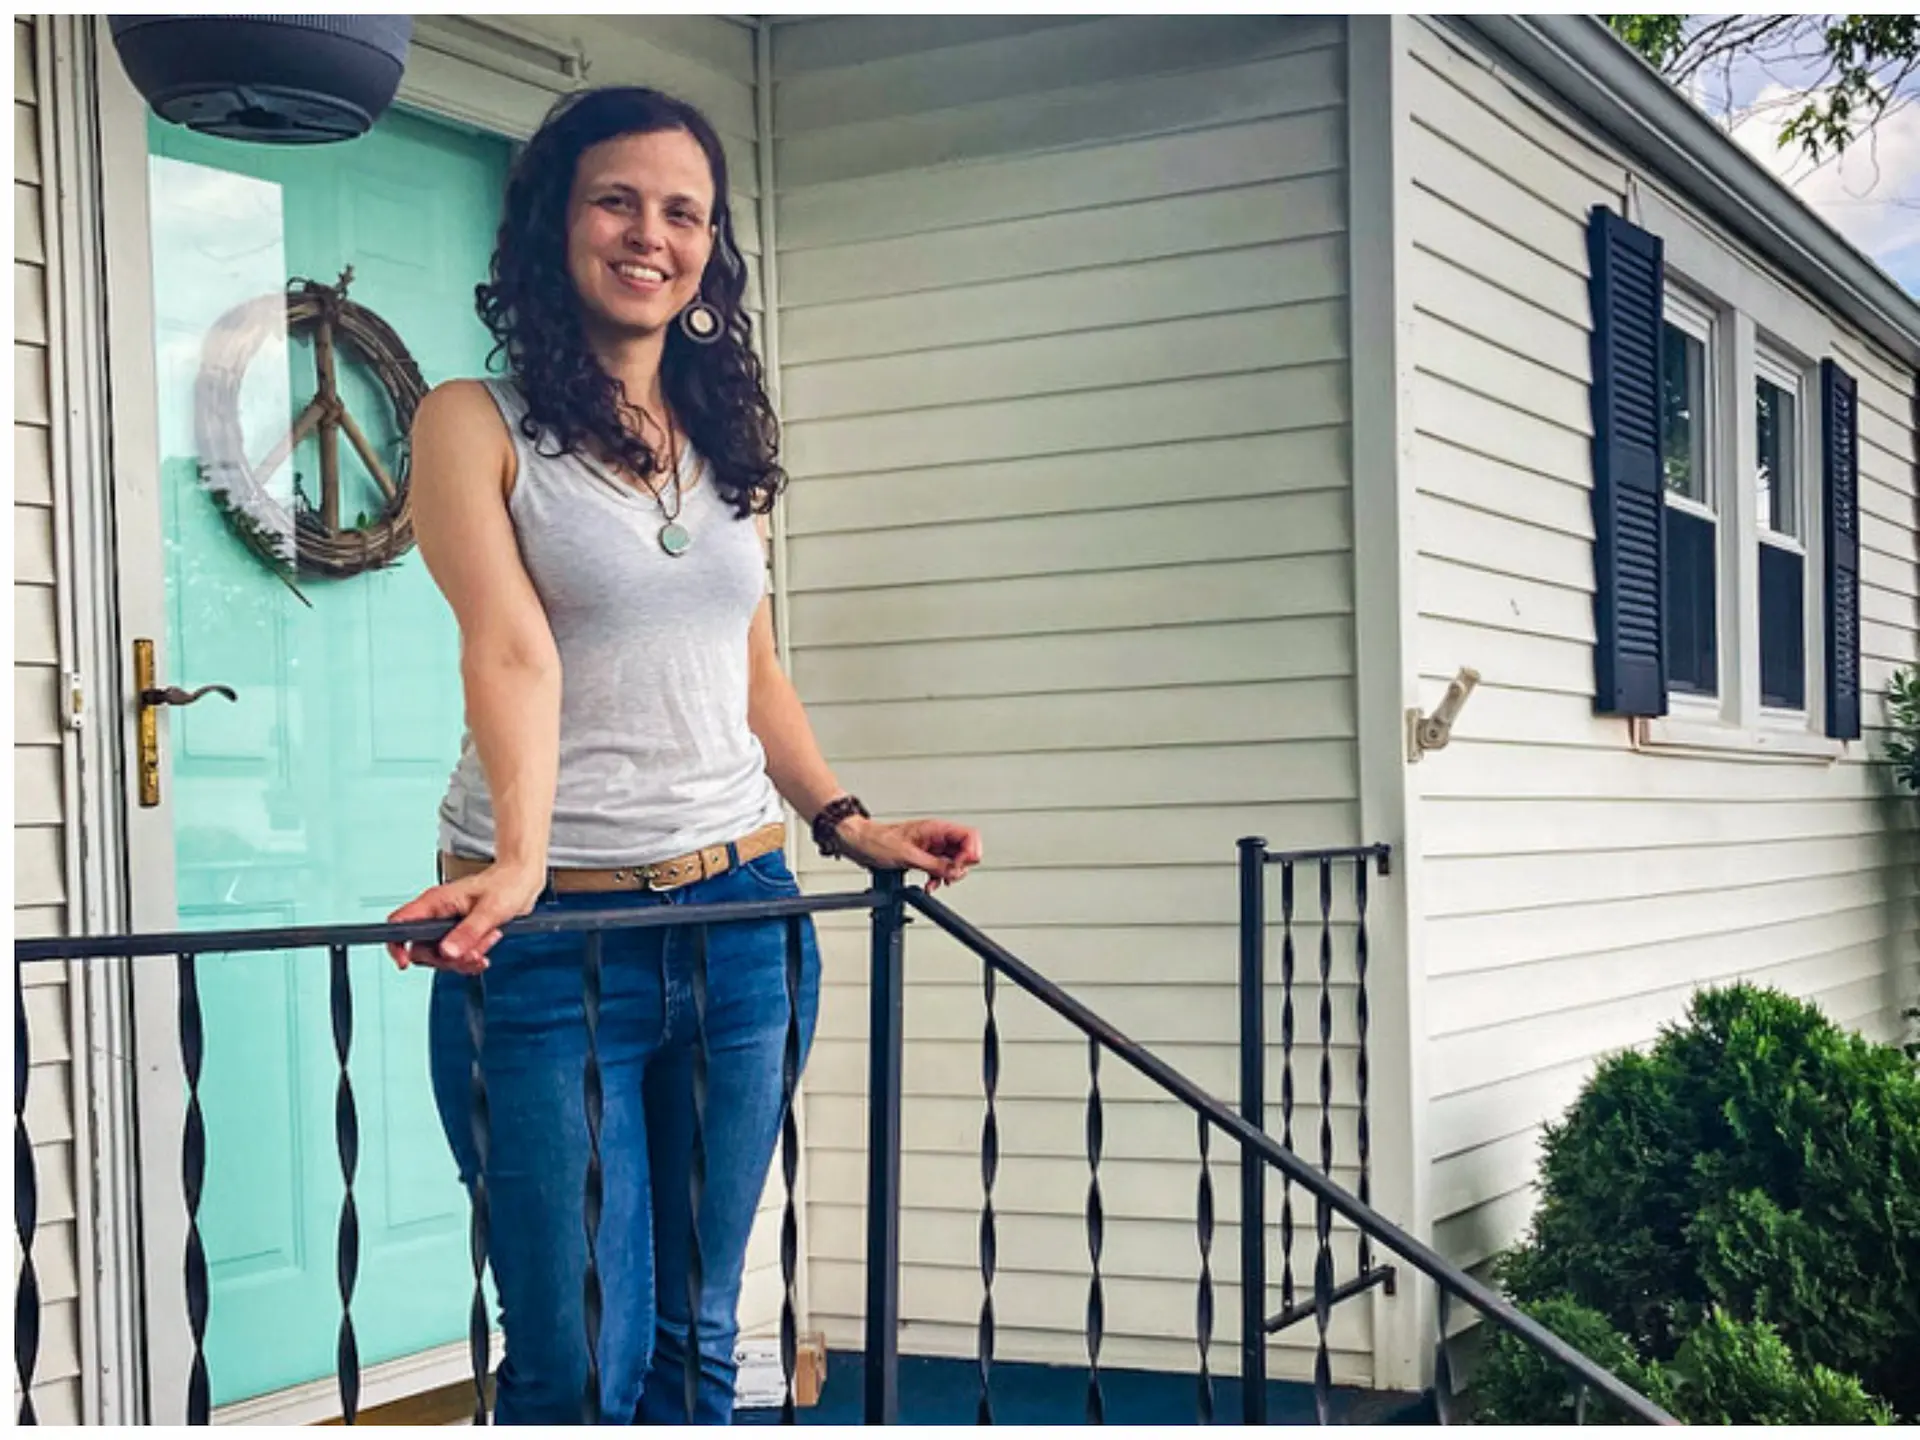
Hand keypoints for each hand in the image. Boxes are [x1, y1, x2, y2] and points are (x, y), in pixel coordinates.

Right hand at [385, 861, 546, 974]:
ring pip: (440, 957)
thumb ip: (468, 932)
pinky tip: (485, 952)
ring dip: (464, 958)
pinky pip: (455, 957)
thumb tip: (447, 951)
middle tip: (472, 953)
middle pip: (421, 949)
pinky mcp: (459, 934)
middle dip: (446, 959)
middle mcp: (437, 914)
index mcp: (436, 901)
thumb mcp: (490, 911)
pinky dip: (470, 959)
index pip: (400, 923)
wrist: (523, 883)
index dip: (397, 944)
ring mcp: (447, 925)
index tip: (405, 962)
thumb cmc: (507, 885)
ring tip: (488, 940)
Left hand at [834, 816, 982, 891]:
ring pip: (953, 861)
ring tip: (936, 882)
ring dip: (948, 874)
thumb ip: (934, 864)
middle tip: (948, 877)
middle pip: (965, 850)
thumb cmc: (876, 840)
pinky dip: (937, 877)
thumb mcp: (908, 856)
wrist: (858, 843)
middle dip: (959, 867)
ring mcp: (930, 846)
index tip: (959, 868)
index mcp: (935, 828)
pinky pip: (939, 867)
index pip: (969, 836)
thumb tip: (955, 871)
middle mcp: (936, 835)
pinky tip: (930, 883)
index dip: (970, 853)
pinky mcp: (923, 855)